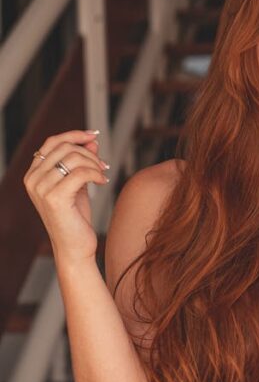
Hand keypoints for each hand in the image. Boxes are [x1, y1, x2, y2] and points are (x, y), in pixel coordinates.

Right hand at [23, 130, 109, 265]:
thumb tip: (91, 140)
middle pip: (64, 147)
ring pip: (73, 158)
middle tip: (103, 165)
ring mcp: (41, 188)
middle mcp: (32, 179)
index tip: (93, 136)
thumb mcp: (78, 184)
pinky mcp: (54, 197)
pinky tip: (103, 181)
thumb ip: (81, 162)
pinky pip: (80, 173)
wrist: (74, 247)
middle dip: (89, 153)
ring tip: (103, 175)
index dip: (74, 135)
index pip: (52, 142)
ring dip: (94, 164)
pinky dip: (96, 174)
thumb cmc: (75, 217)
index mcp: (33, 174)